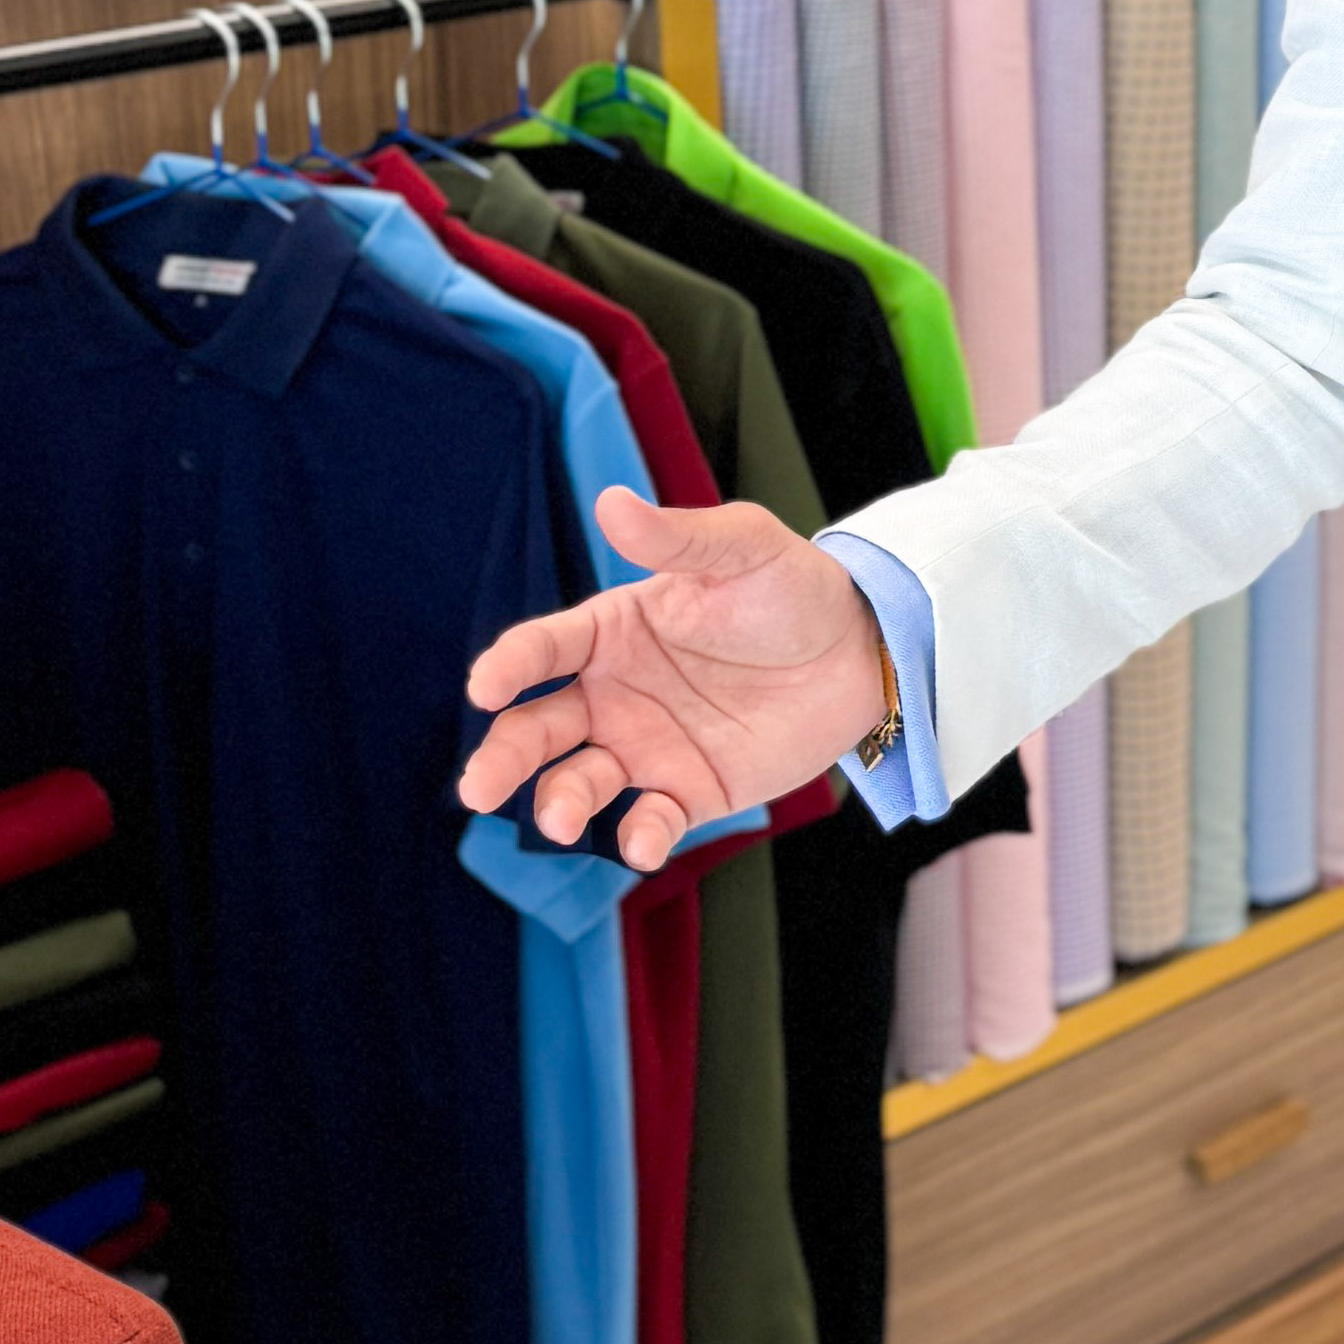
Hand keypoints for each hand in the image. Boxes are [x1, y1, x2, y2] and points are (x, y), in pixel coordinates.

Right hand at [458, 491, 890, 875]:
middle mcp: (612, 693)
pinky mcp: (688, 791)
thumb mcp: (743, 550)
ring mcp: (646, 746)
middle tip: (479, 786)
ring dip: (558, 803)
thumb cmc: (794, 589)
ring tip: (560, 819)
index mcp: (610, 630)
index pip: (541, 650)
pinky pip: (648, 821)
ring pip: (577, 782)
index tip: (487, 686)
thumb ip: (678, 539)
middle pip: (536, 728)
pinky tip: (643, 842)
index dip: (508, 667)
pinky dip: (637, 837)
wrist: (863, 652)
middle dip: (503, 756)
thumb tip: (612, 501)